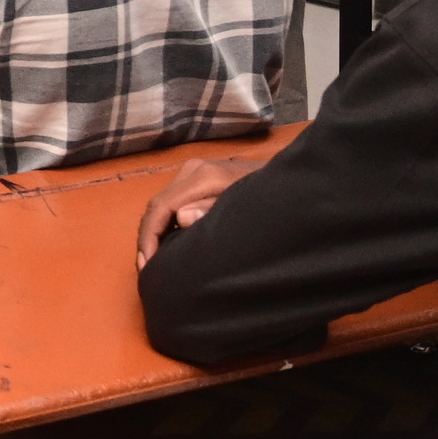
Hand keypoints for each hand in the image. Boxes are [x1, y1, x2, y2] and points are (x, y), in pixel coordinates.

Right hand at [135, 154, 265, 267]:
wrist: (292, 180)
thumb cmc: (273, 198)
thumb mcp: (247, 209)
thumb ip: (212, 211)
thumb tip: (181, 218)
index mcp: (202, 176)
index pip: (161, 207)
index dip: (149, 237)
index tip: (148, 264)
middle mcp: (192, 170)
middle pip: (157, 205)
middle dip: (147, 237)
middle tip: (146, 268)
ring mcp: (195, 172)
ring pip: (163, 204)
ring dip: (155, 230)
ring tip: (153, 259)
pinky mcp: (199, 178)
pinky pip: (173, 201)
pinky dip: (165, 223)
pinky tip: (168, 242)